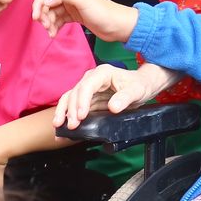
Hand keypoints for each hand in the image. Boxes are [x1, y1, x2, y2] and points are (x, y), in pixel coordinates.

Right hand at [32, 0, 137, 42]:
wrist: (117, 26)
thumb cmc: (103, 12)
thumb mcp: (82, 0)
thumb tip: (46, 0)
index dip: (38, 3)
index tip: (36, 16)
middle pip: (47, 2)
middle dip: (43, 15)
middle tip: (45, 26)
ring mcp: (71, 5)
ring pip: (51, 12)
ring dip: (48, 23)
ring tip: (51, 32)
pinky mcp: (73, 16)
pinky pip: (57, 20)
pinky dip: (54, 26)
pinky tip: (54, 33)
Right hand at [53, 62, 182, 129]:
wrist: (142, 86)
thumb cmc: (139, 85)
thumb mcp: (136, 91)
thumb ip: (125, 98)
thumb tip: (113, 107)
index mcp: (102, 73)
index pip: (87, 86)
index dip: (81, 101)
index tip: (81, 116)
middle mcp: (92, 79)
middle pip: (76, 93)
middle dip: (71, 110)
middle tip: (72, 126)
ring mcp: (88, 88)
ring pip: (70, 98)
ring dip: (63, 112)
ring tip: (58, 126)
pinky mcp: (87, 98)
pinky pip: (73, 106)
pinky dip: (66, 115)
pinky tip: (61, 126)